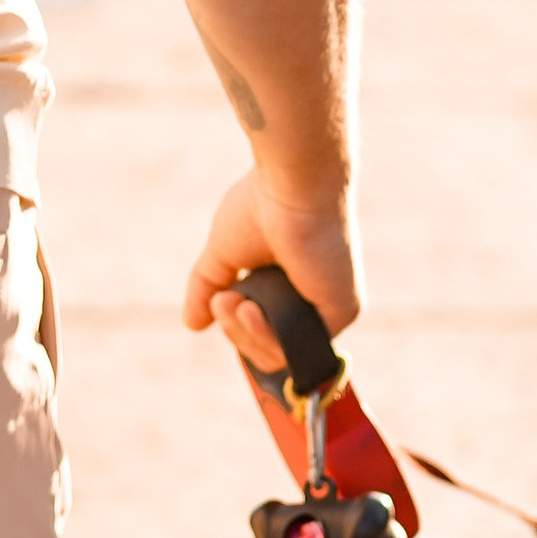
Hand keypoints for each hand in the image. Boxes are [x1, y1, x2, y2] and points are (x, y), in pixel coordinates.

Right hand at [183, 168, 360, 372]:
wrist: (290, 183)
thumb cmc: (260, 205)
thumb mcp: (223, 253)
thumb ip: (208, 287)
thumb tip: (193, 324)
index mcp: (289, 283)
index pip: (261, 330)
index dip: (236, 328)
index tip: (219, 302)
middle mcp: (312, 298)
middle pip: (268, 349)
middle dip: (237, 333)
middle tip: (222, 301)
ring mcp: (329, 306)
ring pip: (282, 354)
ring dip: (247, 336)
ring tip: (233, 302)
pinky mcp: (343, 309)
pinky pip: (300, 349)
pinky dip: (268, 339)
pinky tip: (250, 311)